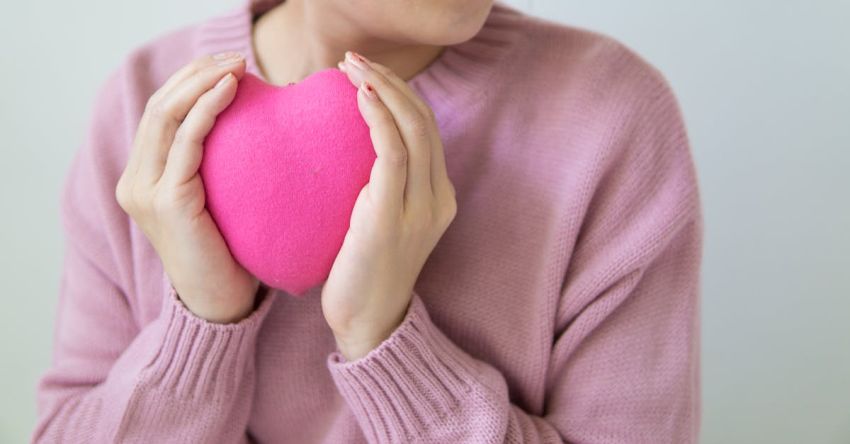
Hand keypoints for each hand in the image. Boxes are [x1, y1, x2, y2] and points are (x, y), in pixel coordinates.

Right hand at [116, 52, 259, 323]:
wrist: (221, 302)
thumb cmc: (229, 252)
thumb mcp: (217, 200)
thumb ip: (215, 166)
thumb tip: (253, 122)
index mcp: (143, 178)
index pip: (161, 113)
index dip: (190, 81)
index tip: (227, 63)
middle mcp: (135, 181)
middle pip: (159, 106)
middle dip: (197, 74)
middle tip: (236, 57)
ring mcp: (145, 191)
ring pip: (166, 116)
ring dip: (202, 83)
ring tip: (236, 65)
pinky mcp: (166, 201)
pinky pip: (186, 142)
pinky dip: (207, 110)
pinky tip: (231, 91)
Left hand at [322, 51, 456, 359]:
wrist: (368, 324)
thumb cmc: (365, 273)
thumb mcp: (382, 223)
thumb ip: (382, 188)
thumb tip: (352, 151)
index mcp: (439, 197)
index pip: (426, 130)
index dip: (400, 94)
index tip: (366, 73)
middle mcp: (438, 199)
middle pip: (424, 121)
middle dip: (392, 81)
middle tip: (355, 59)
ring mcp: (420, 209)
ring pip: (414, 130)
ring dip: (383, 89)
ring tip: (351, 67)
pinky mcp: (392, 218)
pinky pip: (393, 155)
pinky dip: (379, 119)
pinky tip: (360, 96)